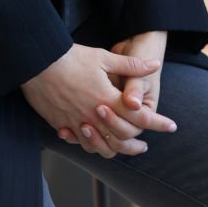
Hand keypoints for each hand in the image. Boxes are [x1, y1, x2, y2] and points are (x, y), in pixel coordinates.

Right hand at [57, 32, 174, 156]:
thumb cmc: (70, 58)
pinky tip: (94, 140)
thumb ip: (130, 65)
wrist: (37, 62)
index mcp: (107, 98)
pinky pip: (80, 143)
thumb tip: (154, 64)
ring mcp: (77, 123)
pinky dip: (90, 145)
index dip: (158, 123)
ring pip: (101, 147)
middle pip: (122, 140)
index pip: (140, 117)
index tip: (171, 126)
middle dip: (137, 145)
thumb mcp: (103, 57)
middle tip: (145, 146)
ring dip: (115, 149)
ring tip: (121, 147)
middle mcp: (94, 116)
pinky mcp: (62, 124)